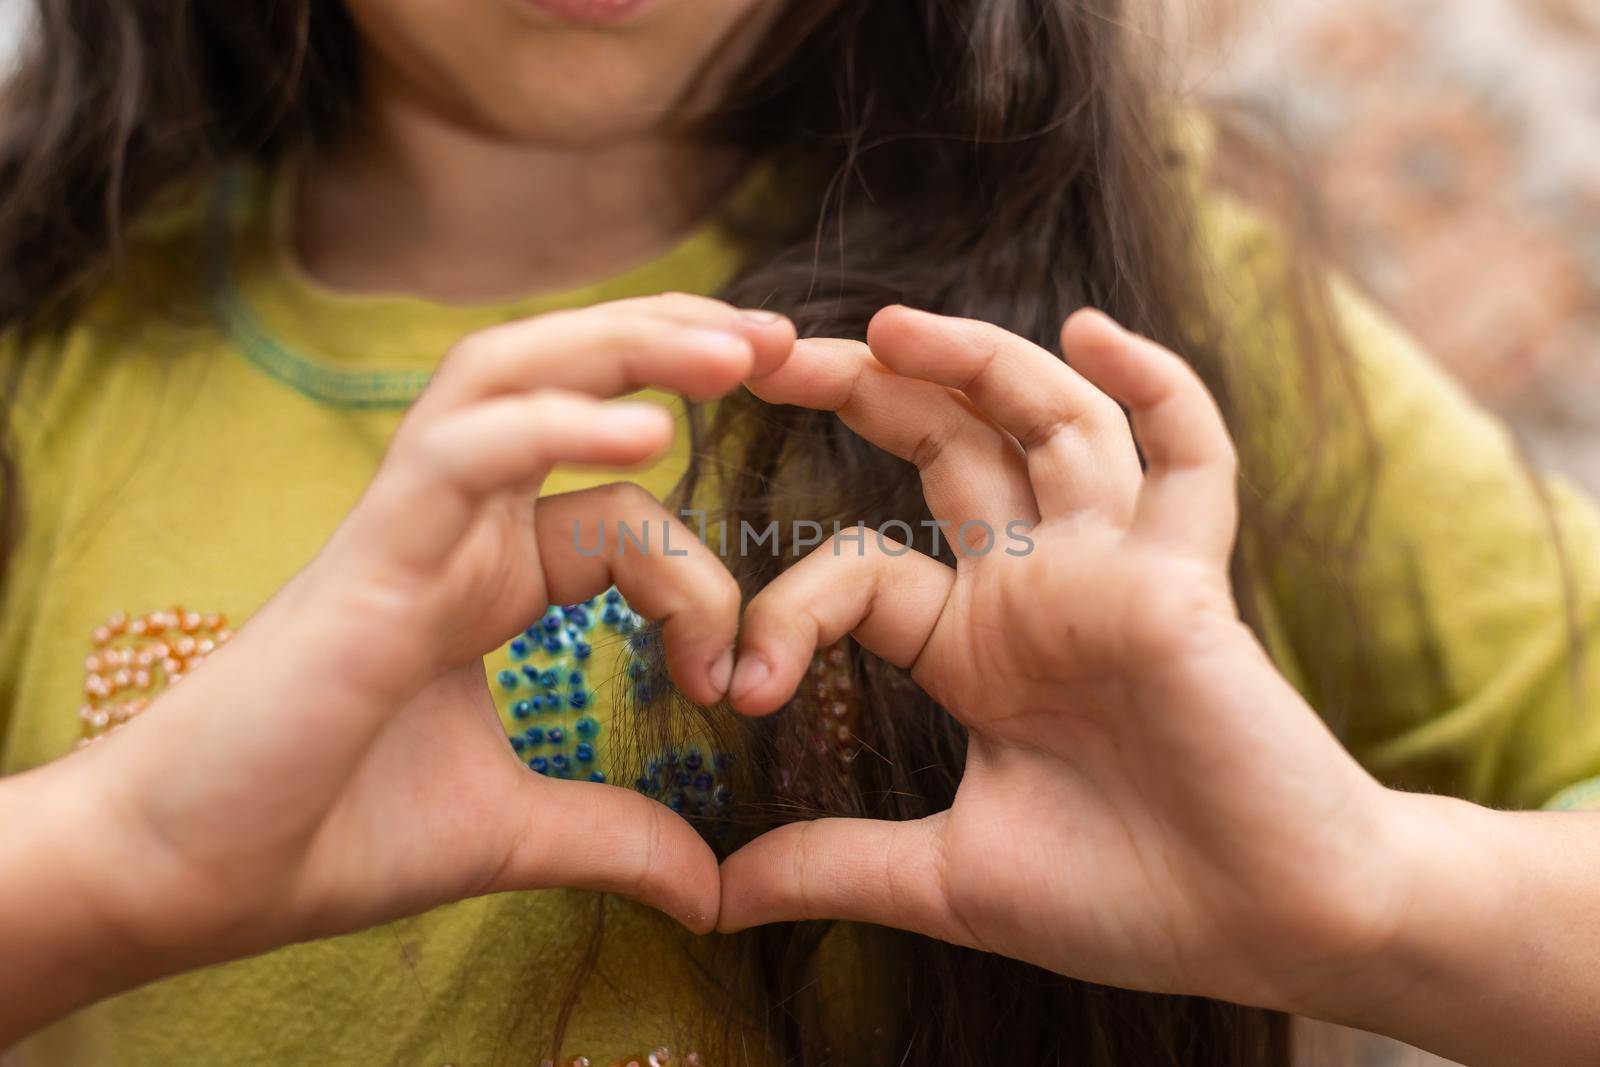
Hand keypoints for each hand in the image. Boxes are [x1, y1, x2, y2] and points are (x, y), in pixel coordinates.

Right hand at [66, 295, 793, 965]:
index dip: (699, 578)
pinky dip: (551, 426)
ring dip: (623, 345)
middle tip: (777, 342)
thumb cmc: (325, 832)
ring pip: (511, 376)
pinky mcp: (368, 555)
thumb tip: (714, 892)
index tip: (730, 682)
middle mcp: (455, 525)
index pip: (624, 513)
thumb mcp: (512, 830)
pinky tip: (643, 432)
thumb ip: (616, 837)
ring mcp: (408, 525)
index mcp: (492, 571)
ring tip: (727, 348)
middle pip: (567, 379)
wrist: (183, 879)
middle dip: (672, 345)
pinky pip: (464, 454)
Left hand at [717, 306, 1402, 1013]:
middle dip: (863, 387)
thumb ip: (835, 865)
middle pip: (946, 445)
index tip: (739, 690)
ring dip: (975, 360)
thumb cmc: (1126, 903)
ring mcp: (1116, 570)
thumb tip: (713, 899)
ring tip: (886, 324)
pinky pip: (1188, 461)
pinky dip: (1154, 388)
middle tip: (766, 349)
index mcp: (973, 644)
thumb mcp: (951, 878)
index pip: (857, 568)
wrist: (1269, 934)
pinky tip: (1093, 332)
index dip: (785, 610)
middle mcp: (1038, 586)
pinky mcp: (1191, 579)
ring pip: (1049, 422)